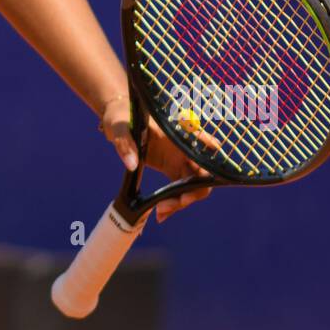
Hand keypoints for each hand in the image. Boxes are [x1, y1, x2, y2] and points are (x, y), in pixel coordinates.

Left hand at [98, 95, 215, 222]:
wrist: (118, 118)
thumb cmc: (121, 116)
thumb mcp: (119, 127)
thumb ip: (124, 143)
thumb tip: (132, 164)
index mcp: (178, 133)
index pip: (206, 149)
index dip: (210, 168)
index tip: (196, 186)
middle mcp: (185, 147)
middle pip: (202, 175)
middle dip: (191, 194)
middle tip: (166, 206)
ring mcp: (180, 158)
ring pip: (193, 185)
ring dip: (181, 202)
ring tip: (160, 213)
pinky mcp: (172, 167)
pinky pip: (180, 188)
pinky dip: (173, 202)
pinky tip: (160, 213)